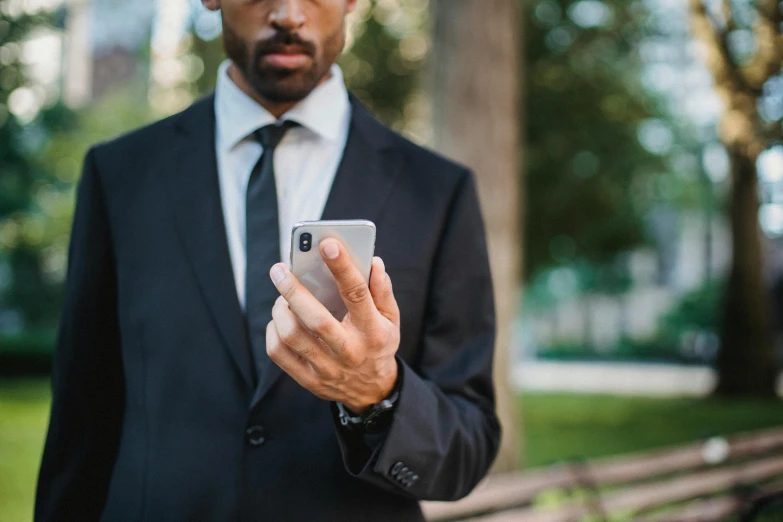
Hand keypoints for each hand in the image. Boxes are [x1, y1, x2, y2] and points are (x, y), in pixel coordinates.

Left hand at [267, 238, 400, 412]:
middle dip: (294, 291)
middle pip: (317, 319)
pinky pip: (279, 354)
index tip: (327, 244)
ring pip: (293, 337)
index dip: (342, 267)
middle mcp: (350, 351)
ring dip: (281, 310)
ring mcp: (327, 369)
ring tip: (281, 297)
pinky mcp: (309, 380)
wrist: (372, 391)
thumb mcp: (391, 320)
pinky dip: (273, 331)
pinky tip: (279, 319)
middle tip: (280, 269)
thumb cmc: (378, 344)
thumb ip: (382, 291)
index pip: (357, 294)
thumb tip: (373, 262)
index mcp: (373, 331)